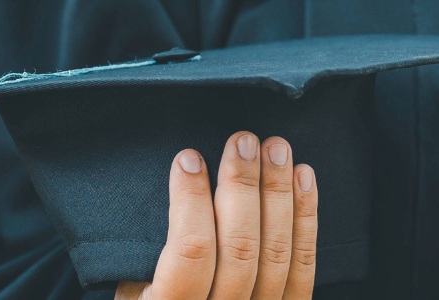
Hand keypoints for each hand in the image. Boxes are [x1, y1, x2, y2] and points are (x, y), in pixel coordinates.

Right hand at [115, 132, 318, 299]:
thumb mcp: (133, 292)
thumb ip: (146, 255)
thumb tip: (169, 188)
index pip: (190, 251)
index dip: (190, 199)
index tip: (189, 158)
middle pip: (240, 246)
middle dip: (242, 185)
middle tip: (242, 141)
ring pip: (275, 251)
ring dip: (278, 192)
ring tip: (274, 149)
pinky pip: (303, 265)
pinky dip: (305, 218)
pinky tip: (302, 178)